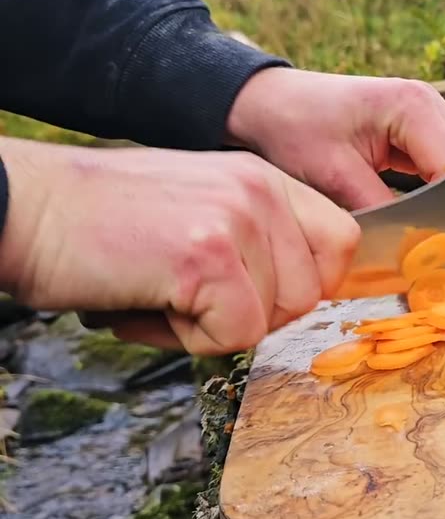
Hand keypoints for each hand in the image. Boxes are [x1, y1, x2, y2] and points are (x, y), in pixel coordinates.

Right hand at [0, 137, 359, 353]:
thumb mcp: (198, 210)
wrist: (26, 208)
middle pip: (311, 292)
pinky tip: (144, 303)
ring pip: (275, 318)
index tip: (253, 296)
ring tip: (159, 295)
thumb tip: (295, 298)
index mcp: (265, 178)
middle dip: (254, 316)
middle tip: (188, 299)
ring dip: (215, 328)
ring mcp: (240, 220)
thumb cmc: (100, 224)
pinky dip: (186, 339)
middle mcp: (262, 190)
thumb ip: (255, 242)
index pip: (340, 243)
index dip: (304, 285)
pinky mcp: (209, 256)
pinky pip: (236, 334)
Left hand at [225, 68, 444, 210]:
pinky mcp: (421, 131)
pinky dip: (444, 193)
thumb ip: (382, 212)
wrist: (266, 103)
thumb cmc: (293, 129)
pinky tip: (433, 221)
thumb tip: (421, 250)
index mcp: (414, 107)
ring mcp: (429, 116)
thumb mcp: (334, 176)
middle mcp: (431, 105)